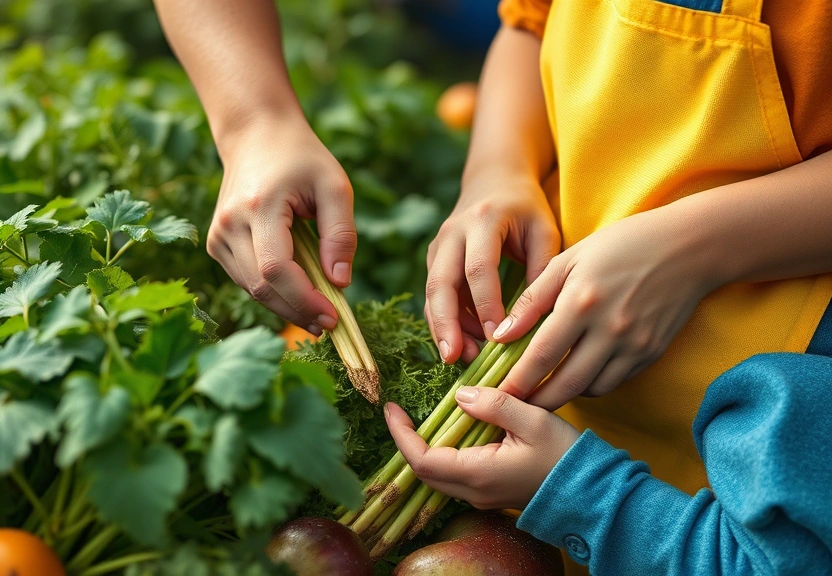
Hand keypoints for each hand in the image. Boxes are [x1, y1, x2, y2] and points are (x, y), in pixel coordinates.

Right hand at [207, 115, 356, 333]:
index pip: (277, 270)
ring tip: (319, 313)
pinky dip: (273, 293)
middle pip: (262, 287)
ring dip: (287, 307)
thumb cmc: (301, 158)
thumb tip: (340, 282)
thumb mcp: (335, 186)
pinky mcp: (216, 244)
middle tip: (330, 324)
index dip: (304, 301)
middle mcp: (229, 224)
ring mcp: (217, 236)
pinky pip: (246, 281)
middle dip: (298, 311)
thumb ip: (341, 234)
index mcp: (259, 207)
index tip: (333, 318)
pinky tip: (298, 294)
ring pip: (252, 290)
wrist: (256, 135)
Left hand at [386, 386, 577, 509]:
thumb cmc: (565, 457)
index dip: (401, 435)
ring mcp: (481, 495)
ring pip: (439, 473)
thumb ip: (495, 404)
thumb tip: (460, 395)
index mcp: (478, 474)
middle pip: (424, 470)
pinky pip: (456, 473)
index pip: (421, 460)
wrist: (591, 492)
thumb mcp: (533, 420)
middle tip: (402, 410)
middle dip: (408, 439)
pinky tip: (454, 427)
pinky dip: (445, 451)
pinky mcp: (490, 492)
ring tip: (423, 415)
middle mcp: (474, 491)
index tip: (392, 408)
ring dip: (426, 446)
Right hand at [426, 171, 559, 363]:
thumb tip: (534, 321)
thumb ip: (541, 270)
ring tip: (459, 359)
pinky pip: (435, 295)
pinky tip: (461, 344)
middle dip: (445, 323)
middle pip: (441, 282)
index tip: (497, 337)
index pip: (479, 268)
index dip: (485, 305)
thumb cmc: (526, 208)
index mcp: (482, 220)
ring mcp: (438, 246)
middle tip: (453, 357)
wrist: (494, 179)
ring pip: (432, 293)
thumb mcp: (544, 231)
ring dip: (442, 327)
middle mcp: (452, 232)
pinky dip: (445, 321)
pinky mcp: (434, 259)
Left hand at [495, 208, 716, 409]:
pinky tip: (577, 374)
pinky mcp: (651, 353)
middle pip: (565, 383)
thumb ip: (533, 299)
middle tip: (515, 405)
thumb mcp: (569, 260)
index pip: (541, 355)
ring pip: (590, 389)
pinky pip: (614, 382)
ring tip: (543, 390)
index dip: (517, 381)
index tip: (498, 393)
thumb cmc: (621, 245)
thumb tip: (502, 334)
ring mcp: (634, 345)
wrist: (688, 247)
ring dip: (564, 395)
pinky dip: (591, 385)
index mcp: (582, 303)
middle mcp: (609, 330)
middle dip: (537, 401)